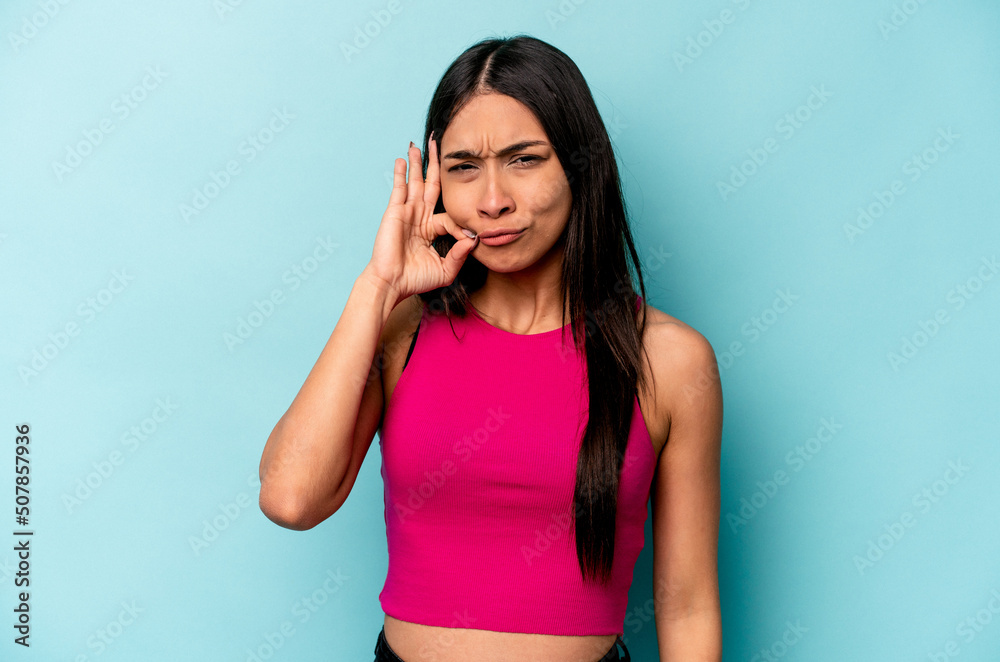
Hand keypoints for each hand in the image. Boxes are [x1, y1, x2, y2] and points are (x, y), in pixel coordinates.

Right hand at [364, 134, 477, 303]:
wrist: (392, 284)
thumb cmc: (415, 280)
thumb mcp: (445, 270)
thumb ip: (459, 255)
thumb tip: (474, 239)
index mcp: (431, 231)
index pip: (451, 217)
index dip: (462, 226)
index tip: (472, 237)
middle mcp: (420, 218)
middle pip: (432, 186)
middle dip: (436, 166)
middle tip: (440, 146)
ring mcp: (407, 213)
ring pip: (416, 182)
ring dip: (418, 163)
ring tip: (420, 145)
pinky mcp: (395, 212)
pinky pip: (400, 189)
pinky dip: (401, 173)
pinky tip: (402, 159)